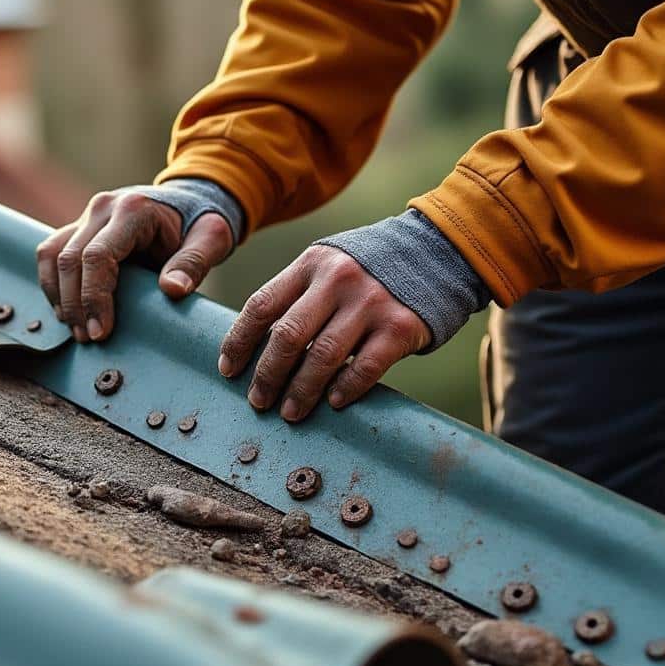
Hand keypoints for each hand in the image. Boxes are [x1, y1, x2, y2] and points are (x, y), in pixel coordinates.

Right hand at [36, 189, 233, 341]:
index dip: (94, 297)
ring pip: (52, 256)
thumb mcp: (211, 239)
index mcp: (133, 210)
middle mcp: (103, 208)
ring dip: (59, 297)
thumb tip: (172, 290)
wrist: (189, 202)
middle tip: (89, 339)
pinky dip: (53, 284)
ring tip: (77, 330)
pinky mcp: (78, 227)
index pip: (98, 256)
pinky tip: (67, 311)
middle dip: (75, 305)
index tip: (100, 331)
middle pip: (70, 259)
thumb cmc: (199, 224)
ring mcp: (87, 216)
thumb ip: (194, 262)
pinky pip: (51, 253)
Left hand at [218, 245, 432, 421]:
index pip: (262, 305)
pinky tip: (334, 403)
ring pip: (322, 356)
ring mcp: (370, 302)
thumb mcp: (328, 265)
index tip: (228, 370)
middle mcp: (337, 280)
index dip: (239, 341)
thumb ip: (297, 294)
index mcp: (311, 264)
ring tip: (290, 412)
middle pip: (288, 335)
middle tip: (258, 401)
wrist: (436, 253)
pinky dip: (346, 389)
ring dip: (301, 391)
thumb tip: (257, 347)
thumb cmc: (370, 269)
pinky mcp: (400, 326)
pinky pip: (365, 367)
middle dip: (267, 374)